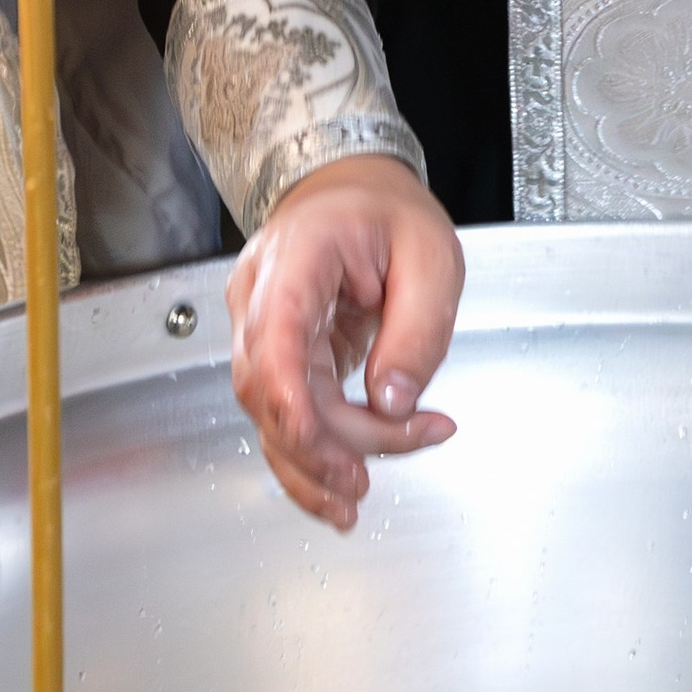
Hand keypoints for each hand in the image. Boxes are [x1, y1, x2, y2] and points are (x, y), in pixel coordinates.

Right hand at [225, 156, 463, 531]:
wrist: (352, 192)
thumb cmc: (389, 214)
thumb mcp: (432, 257)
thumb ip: (418, 330)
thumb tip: (393, 402)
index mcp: (297, 256)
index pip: (275, 335)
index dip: (291, 398)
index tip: (322, 445)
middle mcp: (261, 296)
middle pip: (271, 387)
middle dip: (320, 445)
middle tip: (373, 475)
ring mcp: (260, 328)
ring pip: (269, 413)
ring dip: (309, 464)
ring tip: (354, 499)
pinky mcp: (275, 356)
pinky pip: (282, 414)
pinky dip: (307, 457)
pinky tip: (334, 489)